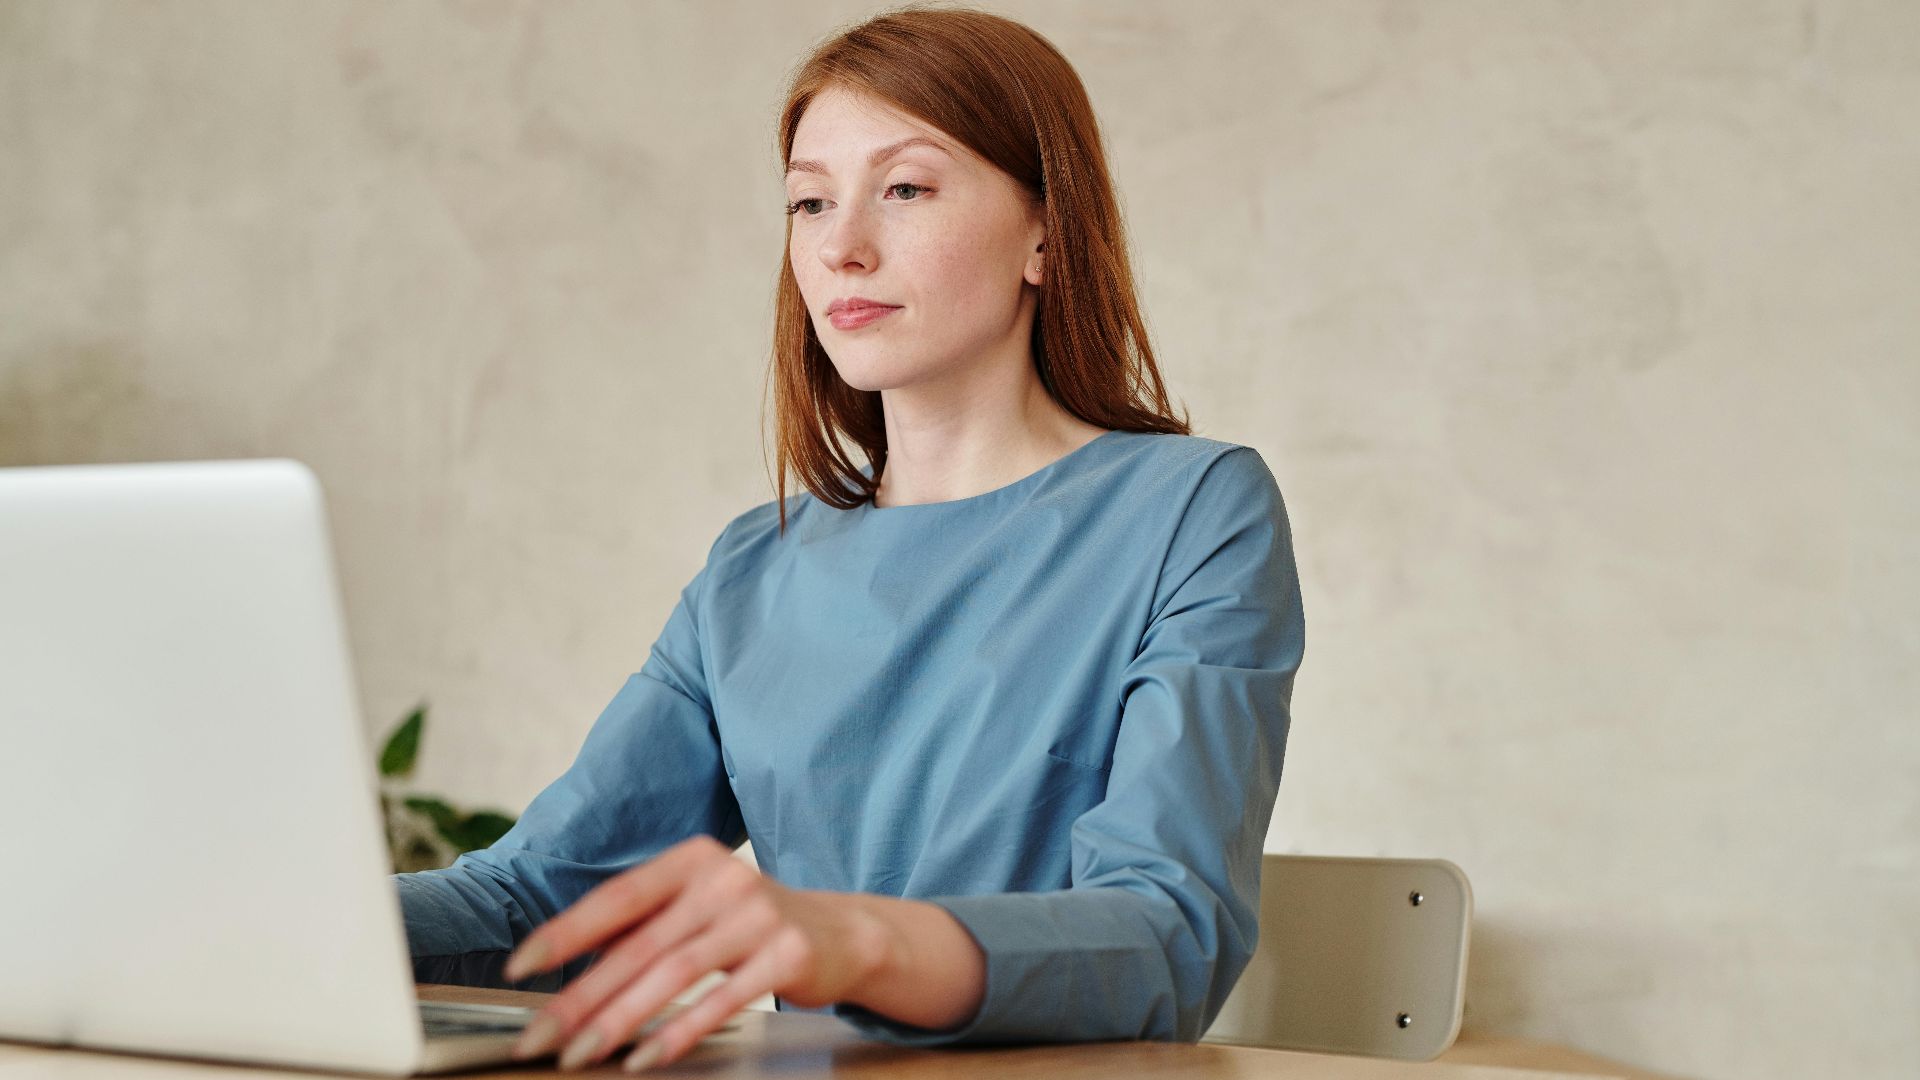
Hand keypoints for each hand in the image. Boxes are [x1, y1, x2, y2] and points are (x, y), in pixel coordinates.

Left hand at [501, 834, 891, 1071]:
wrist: (843, 932)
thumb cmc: (752, 922)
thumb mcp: (699, 905)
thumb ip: (644, 924)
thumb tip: (570, 967)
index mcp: (692, 859)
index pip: (616, 897)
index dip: (566, 932)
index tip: (521, 967)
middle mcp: (724, 880)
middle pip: (638, 944)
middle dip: (581, 996)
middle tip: (539, 1037)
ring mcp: (759, 916)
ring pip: (672, 974)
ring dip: (619, 1020)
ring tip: (580, 1055)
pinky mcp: (786, 956)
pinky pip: (721, 1000)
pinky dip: (678, 1032)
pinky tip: (644, 1057)